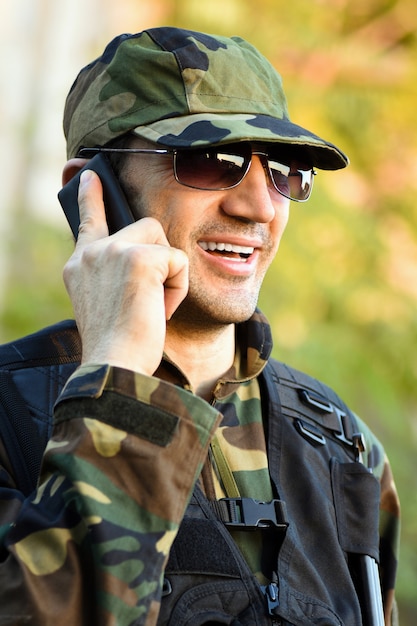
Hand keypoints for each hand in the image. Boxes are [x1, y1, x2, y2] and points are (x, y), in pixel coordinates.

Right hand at [63, 169, 188, 375]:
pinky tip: (160, 309)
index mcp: (80, 265)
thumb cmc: (117, 344)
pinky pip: (177, 261)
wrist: (114, 364)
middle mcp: (92, 253)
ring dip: (168, 274)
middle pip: (145, 228)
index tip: (89, 177)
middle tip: (151, 298)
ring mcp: (113, 251)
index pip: (89, 221)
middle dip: (160, 258)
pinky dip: (177, 288)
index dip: (91, 198)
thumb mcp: (105, 303)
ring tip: (153, 305)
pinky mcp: (140, 258)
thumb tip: (147, 257)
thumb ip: (114, 274)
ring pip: (162, 240)